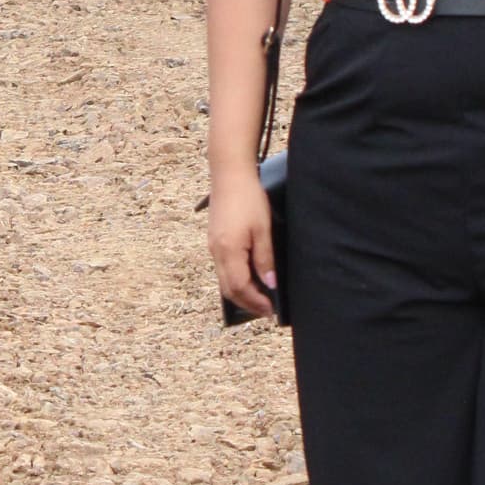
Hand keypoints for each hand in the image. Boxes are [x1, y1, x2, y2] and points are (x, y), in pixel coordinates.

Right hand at [209, 168, 277, 319]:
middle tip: (266, 310)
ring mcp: (213, 247)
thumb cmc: (248, 198)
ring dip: (240, 293)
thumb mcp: (263, 229)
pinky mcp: (214, 240)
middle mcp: (216, 252)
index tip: (271, 309)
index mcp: (229, 251)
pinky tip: (249, 278)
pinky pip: (222, 268)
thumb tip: (270, 284)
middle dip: (247, 303)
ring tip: (259, 297)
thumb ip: (265, 259)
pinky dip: (235, 279)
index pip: (240, 288)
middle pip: (229, 289)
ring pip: (224, 280)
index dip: (255, 301)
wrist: (229, 174)